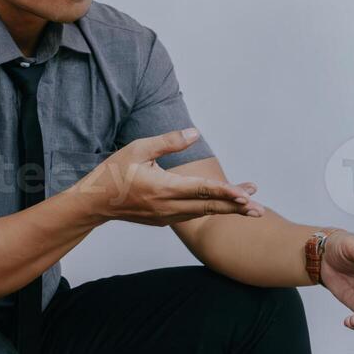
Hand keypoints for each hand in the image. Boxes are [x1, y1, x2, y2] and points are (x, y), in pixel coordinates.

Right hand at [75, 128, 263, 225]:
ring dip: (225, 209)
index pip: (202, 190)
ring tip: (248, 206)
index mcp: (163, 188)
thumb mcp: (138, 149)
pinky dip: (209, 211)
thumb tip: (194, 132)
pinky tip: (221, 206)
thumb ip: (168, 142)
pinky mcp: (163, 220)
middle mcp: (168, 206)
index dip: (226, 192)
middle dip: (235, 206)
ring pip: (202, 213)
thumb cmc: (113, 172)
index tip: (246, 193)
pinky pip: (191, 215)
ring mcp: (166, 216)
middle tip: (259, 207)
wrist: (94, 203)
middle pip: (208, 207)